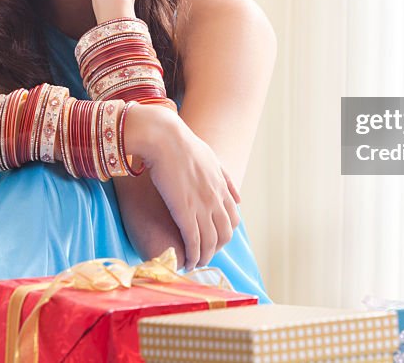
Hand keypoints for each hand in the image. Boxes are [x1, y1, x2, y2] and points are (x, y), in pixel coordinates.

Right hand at [123, 104, 241, 270]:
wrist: (164, 138)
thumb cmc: (181, 144)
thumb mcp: (211, 158)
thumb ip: (225, 179)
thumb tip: (238, 198)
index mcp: (222, 187)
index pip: (233, 220)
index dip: (224, 234)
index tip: (213, 240)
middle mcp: (216, 198)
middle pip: (225, 234)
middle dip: (216, 249)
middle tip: (203, 255)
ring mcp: (202, 206)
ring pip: (210, 242)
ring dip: (203, 257)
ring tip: (194, 264)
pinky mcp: (185, 212)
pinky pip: (194, 242)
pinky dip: (192, 255)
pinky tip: (185, 262)